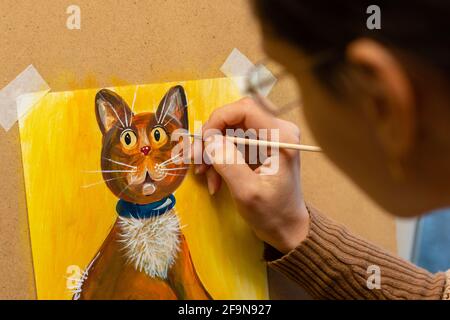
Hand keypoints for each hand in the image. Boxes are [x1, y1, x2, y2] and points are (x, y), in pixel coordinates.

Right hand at [193, 98, 309, 253]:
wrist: (286, 229)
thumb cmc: (273, 214)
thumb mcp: (247, 191)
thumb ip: (228, 162)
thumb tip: (208, 139)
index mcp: (281, 136)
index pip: (245, 109)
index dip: (219, 119)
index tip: (202, 140)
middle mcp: (276, 131)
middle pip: (234, 118)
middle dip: (211, 138)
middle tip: (195, 159)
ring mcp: (267, 139)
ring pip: (228, 131)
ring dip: (211, 151)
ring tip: (202, 174)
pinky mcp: (258, 149)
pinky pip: (231, 144)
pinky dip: (218, 160)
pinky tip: (213, 181)